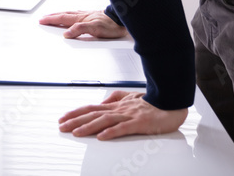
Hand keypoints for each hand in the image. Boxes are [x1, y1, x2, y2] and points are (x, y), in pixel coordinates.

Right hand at [39, 9, 127, 39]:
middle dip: (52, 16)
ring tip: (53, 15)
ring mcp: (87, 15)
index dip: (51, 20)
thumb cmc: (111, 25)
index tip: (42, 20)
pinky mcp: (92, 17)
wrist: (122, 20)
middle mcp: (82, 15)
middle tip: (43, 17)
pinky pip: (76, 14)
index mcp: (80, 18)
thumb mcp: (94, 29)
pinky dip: (70, 15)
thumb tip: (66, 33)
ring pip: (69, 14)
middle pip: (63, 15)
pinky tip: (72, 16)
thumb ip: (79, 30)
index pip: (62, 18)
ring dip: (59, 15)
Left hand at [58, 90, 187, 138]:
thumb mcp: (131, 97)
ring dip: (88, 127)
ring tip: (76, 133)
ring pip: (104, 120)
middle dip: (75, 121)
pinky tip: (101, 136)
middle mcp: (119, 109)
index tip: (63, 118)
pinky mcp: (139, 123)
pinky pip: (123, 128)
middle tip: (61, 126)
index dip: (76, 113)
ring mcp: (128, 116)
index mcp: (116, 105)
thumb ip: (116, 97)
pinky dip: (111, 132)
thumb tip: (103, 101)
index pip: (91, 108)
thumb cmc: (153, 102)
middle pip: (93, 114)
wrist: (172, 102)